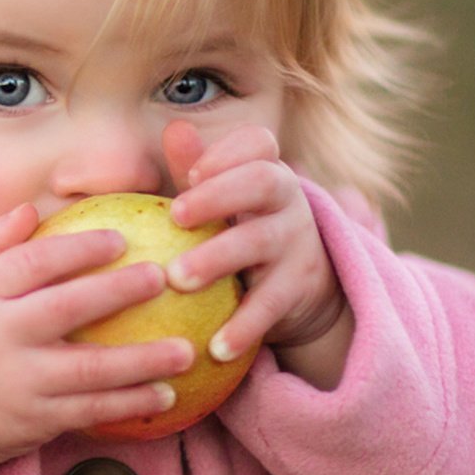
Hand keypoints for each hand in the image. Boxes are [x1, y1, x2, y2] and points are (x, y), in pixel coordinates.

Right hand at [0, 204, 195, 474]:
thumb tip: (33, 208)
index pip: (31, 263)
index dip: (77, 249)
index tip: (121, 239)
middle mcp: (0, 337)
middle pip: (64, 309)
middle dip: (116, 291)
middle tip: (162, 277)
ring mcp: (19, 382)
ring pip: (87, 369)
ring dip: (141, 361)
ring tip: (185, 350)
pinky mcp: (35, 420)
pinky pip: (90, 410)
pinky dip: (130, 404)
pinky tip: (167, 394)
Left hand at [162, 121, 352, 387]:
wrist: (300, 288)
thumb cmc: (240, 230)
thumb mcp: (221, 200)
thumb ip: (196, 169)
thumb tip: (174, 128)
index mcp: (262, 170)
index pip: (257, 143)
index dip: (228, 152)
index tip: (193, 172)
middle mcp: (285, 200)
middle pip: (262, 182)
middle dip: (219, 195)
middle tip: (176, 217)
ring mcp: (296, 243)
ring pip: (260, 242)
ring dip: (217, 258)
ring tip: (177, 279)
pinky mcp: (298, 289)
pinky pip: (270, 304)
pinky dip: (244, 326)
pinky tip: (215, 346)